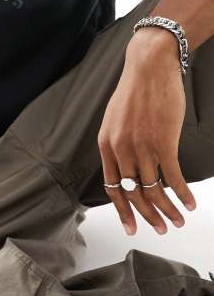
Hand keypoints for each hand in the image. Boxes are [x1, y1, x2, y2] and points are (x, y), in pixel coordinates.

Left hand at [97, 39, 196, 235]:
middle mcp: (120, 148)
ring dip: (168, 210)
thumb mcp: (115, 119)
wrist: (149, 66)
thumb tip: (129, 168)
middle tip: (161, 229)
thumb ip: (118, 144)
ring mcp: (141, 146)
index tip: (132, 227)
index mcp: (106, 143)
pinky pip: (173, 177)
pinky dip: (183, 194)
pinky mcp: (163, 141)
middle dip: (149, 216)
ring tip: (178, 220)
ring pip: (154, 189)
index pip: (112, 186)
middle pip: (133, 193)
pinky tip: (190, 203)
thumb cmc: (135, 90)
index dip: (123, 210)